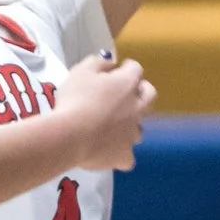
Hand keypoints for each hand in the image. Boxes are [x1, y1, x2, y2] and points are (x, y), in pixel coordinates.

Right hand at [47, 52, 153, 173]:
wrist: (70, 135)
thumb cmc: (75, 99)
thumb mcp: (81, 71)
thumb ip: (98, 62)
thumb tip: (110, 62)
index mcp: (127, 84)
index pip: (135, 70)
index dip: (127, 68)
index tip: (119, 68)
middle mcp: (137, 108)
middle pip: (149, 97)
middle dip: (142, 92)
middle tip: (129, 93)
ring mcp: (132, 134)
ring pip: (140, 128)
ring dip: (131, 125)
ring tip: (117, 126)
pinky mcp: (124, 156)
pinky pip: (127, 156)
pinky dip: (120, 153)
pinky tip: (111, 152)